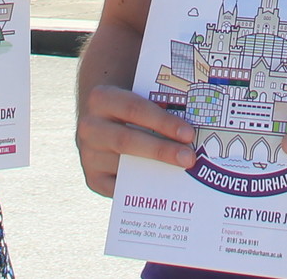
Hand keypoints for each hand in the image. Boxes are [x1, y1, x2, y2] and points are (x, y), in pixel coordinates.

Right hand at [77, 82, 194, 194]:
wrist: (102, 120)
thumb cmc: (132, 107)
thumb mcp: (140, 97)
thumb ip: (160, 104)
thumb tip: (197, 119)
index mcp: (102, 98)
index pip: (135, 109)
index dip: (163, 122)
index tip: (188, 133)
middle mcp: (90, 127)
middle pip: (128, 140)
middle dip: (161, 150)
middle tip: (189, 158)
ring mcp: (89, 155)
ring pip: (125, 166)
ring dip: (156, 171)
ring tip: (184, 174)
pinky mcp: (93, 179)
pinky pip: (119, 188)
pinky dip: (143, 190)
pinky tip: (166, 189)